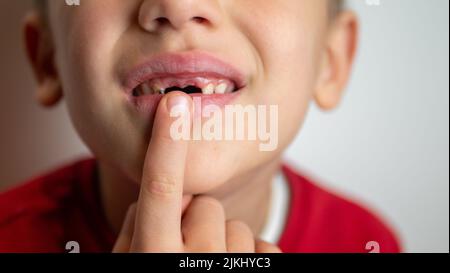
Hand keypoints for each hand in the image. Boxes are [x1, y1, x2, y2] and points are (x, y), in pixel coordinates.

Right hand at [113, 92, 280, 252]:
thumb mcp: (130, 261)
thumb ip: (135, 226)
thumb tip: (153, 190)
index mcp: (154, 254)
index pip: (160, 187)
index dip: (166, 142)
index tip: (175, 102)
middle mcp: (194, 260)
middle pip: (206, 205)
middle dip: (196, 217)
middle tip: (184, 244)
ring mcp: (229, 267)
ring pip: (236, 226)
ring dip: (221, 239)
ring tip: (206, 262)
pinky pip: (262, 244)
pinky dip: (248, 253)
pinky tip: (229, 266)